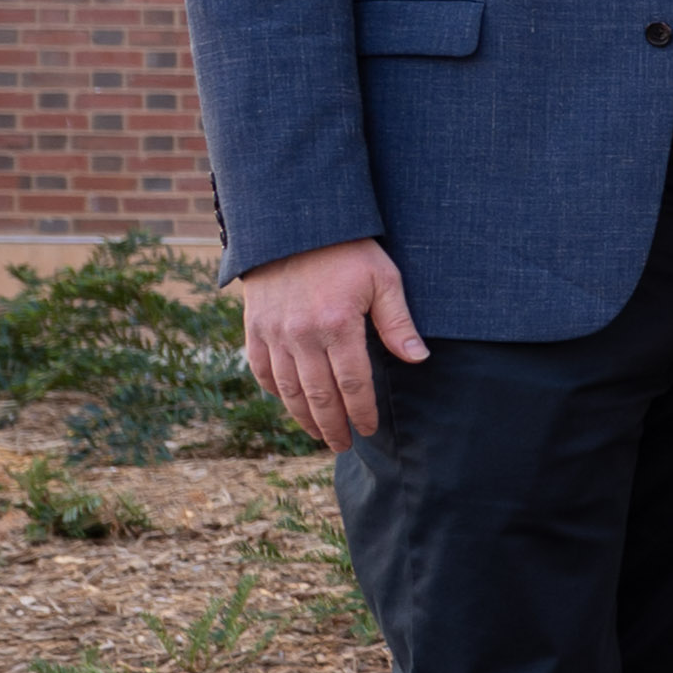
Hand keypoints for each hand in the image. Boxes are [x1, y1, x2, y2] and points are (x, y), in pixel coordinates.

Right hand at [236, 238, 424, 453]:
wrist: (294, 227)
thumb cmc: (348, 252)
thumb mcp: (384, 280)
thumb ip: (398, 323)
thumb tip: (418, 359)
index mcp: (337, 326)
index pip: (353, 384)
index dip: (362, 412)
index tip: (369, 429)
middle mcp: (301, 336)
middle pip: (319, 396)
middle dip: (333, 426)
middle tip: (344, 444)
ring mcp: (273, 334)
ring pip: (287, 390)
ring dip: (304, 416)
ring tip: (320, 434)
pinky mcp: (254, 328)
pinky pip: (261, 370)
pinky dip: (275, 391)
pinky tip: (289, 402)